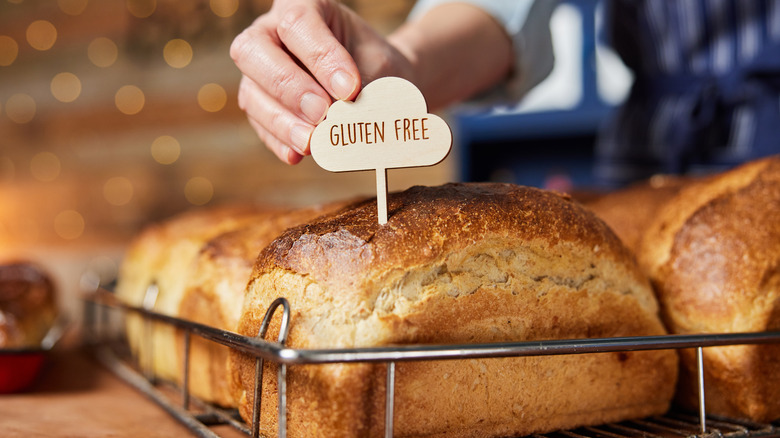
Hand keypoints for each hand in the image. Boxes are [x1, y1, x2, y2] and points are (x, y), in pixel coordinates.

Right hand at [231, 0, 413, 163]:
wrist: (378, 84)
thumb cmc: (376, 67)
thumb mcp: (379, 68)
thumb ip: (362, 87)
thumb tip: (345, 118)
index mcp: (303, 7)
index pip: (298, 23)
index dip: (320, 57)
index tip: (349, 89)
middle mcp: (270, 32)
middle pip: (254, 51)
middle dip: (288, 87)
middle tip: (322, 113)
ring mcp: (259, 71)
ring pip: (251, 92)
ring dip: (281, 121)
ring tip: (312, 142)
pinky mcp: (260, 105)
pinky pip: (259, 124)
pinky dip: (278, 141)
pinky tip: (297, 154)